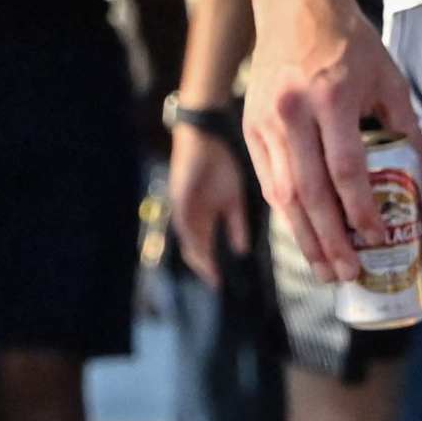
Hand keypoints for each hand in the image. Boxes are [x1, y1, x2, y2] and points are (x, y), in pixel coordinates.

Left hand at [166, 123, 249, 269]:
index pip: (202, 247)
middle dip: (203, 265)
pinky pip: (183, 220)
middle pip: (192, 247)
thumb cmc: (220, 165)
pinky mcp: (179, 195)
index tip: (219, 282)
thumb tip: (242, 250)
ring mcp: (182, 205)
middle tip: (214, 281)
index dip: (209, 265)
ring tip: (208, 269)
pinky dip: (191, 234)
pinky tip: (200, 245)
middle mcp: (189, 214)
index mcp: (201, 216)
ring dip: (196, 254)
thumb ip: (236, 224)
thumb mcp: (233, 199)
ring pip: (187, 237)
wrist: (208, 138)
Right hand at [241, 0, 421, 283]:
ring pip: (281, 194)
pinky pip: (267, 180)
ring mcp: (265, 121)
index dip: (361, 211)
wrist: (293, 3)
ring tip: (325, 269)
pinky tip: (304, 235)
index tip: (379, 238)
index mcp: (331, 98)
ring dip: (304, 237)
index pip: (345, 170)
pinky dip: (286, 212)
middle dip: (330, 240)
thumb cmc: (349, 43)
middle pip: (308, 192)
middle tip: (349, 273)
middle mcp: (292, 112)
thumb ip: (409, 136)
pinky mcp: (250, 125)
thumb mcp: (388, 81)